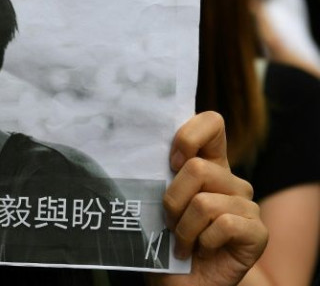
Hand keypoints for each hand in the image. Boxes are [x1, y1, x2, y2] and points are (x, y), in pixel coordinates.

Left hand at [150, 112, 267, 285]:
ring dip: (183, 228)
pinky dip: (202, 242)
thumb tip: (137, 148)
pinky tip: (200, 251)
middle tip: (170, 222)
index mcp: (208, 165)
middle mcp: (231, 181)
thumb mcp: (152, 201)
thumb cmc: (162, 240)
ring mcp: (247, 206)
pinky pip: (224, 225)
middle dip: (172, 200)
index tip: (169, 161)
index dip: (189, 135)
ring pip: (204, 202)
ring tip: (183, 241)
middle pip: (196, 168)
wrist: (179, 282)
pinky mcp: (257, 232)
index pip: (211, 123)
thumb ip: (156, 173)